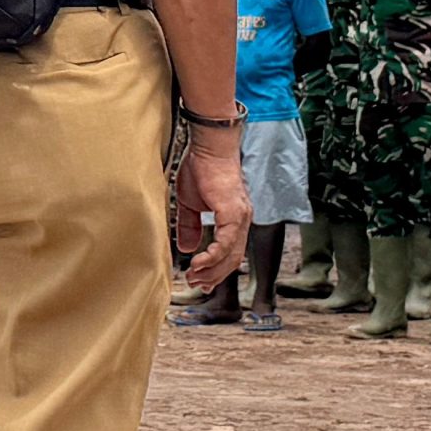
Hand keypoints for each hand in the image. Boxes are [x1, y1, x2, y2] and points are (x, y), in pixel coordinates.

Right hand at [174, 127, 250, 289]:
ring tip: (193, 275)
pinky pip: (225, 243)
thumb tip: (187, 248)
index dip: (216, 270)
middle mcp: (243, 220)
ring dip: (212, 270)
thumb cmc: (200, 169)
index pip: (230, 253)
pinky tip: (198, 262)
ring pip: (231, 255)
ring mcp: (241, 217)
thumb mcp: (190, 203)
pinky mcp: (233, 212)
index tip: (200, 280)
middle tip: (195, 283)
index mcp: (235, 219)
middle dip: (213, 276)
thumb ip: (190, 226)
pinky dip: (212, 257)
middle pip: (233, 260)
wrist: (207, 146)